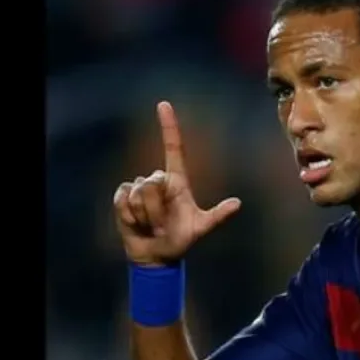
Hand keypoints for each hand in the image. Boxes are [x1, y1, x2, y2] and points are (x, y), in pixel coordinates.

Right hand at [113, 101, 240, 265]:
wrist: (157, 255)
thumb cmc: (181, 239)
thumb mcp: (201, 228)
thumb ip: (218, 216)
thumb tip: (237, 203)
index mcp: (178, 181)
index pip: (174, 148)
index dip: (169, 126)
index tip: (163, 104)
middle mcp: (158, 180)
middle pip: (153, 182)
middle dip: (157, 208)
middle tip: (162, 223)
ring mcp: (138, 188)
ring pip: (138, 193)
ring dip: (145, 215)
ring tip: (151, 225)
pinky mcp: (122, 197)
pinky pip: (123, 200)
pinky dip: (130, 217)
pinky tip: (136, 224)